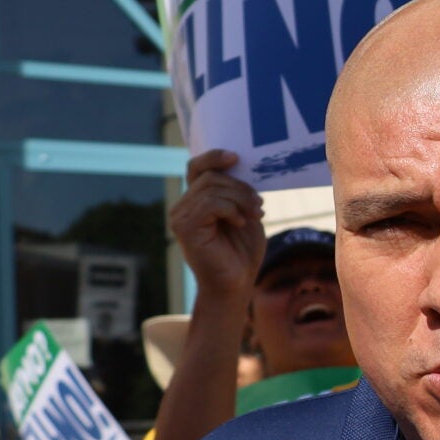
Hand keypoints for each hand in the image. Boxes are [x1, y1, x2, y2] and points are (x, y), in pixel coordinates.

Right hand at [169, 149, 264, 300]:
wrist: (237, 283)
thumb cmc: (241, 251)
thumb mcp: (244, 213)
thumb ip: (235, 191)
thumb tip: (237, 165)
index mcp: (195, 201)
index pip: (197, 167)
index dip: (214, 157)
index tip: (236, 158)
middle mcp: (183, 206)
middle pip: (211, 176)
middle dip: (241, 187)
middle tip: (259, 206)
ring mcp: (180, 216)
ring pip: (213, 188)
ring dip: (241, 199)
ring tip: (255, 215)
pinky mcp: (184, 227)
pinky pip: (211, 203)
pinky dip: (232, 209)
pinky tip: (240, 223)